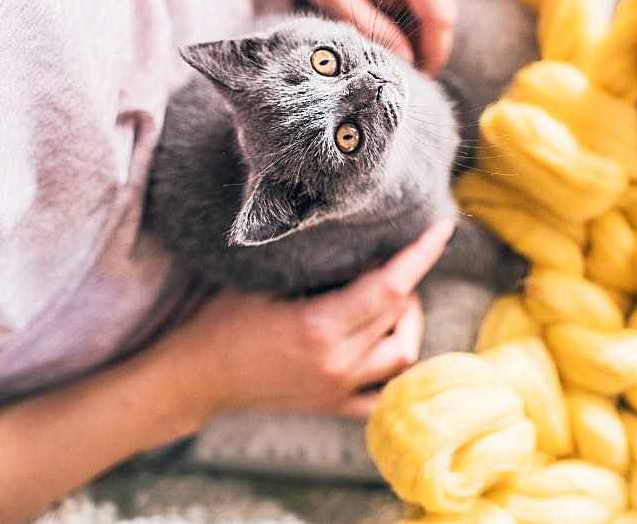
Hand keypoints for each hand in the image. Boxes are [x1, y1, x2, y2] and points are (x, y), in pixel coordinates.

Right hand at [163, 221, 454, 420]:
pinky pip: (381, 394)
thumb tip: (359, 235)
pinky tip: (385, 344)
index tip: (441, 230)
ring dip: (406, 322)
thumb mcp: (264, 280)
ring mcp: (337, 389)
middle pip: (399, 315)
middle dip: (406, 281)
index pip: (389, 288)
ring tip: (391, 299)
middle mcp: (337, 363)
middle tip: (389, 257)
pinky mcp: (331, 406)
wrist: (195, 377)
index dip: (419, 256)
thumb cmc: (221, 319)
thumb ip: (315, 264)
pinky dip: (393, 369)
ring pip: (402, 354)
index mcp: (320, 328)